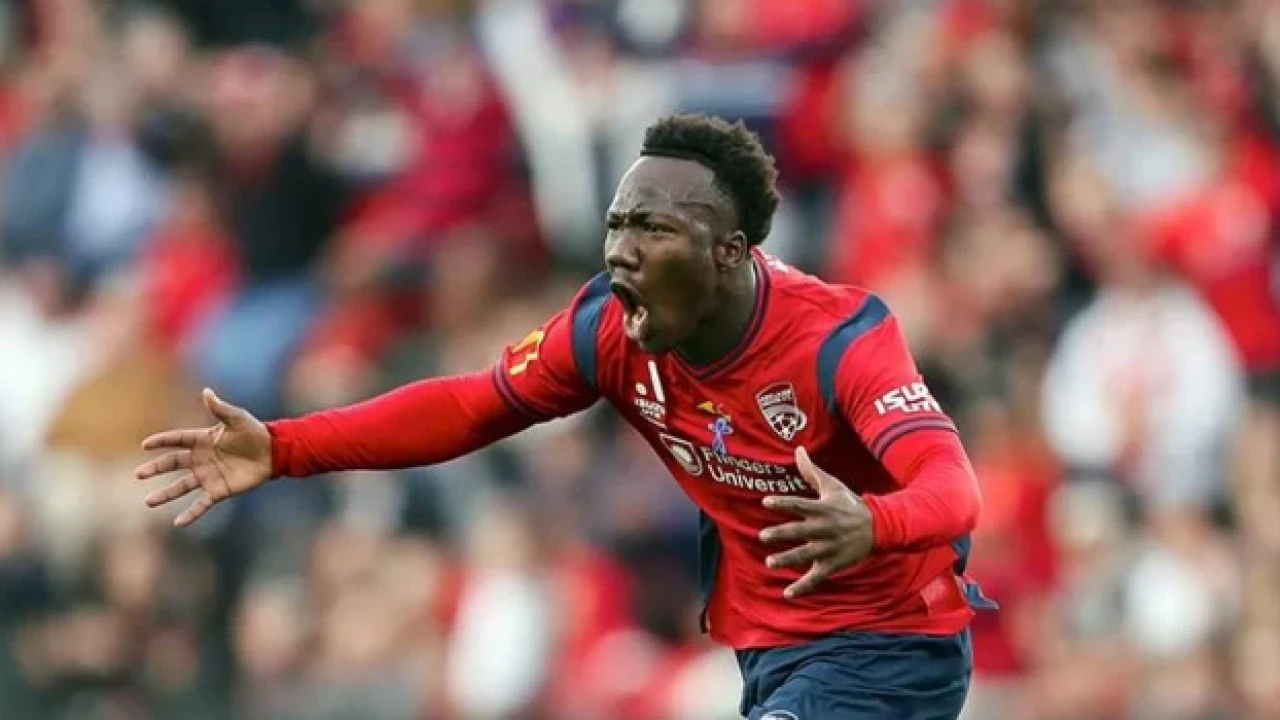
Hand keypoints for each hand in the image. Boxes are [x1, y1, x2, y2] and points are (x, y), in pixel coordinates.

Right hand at [134, 389, 273, 526]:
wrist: (273, 452)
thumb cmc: (254, 432)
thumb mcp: (237, 418)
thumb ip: (220, 408)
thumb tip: (206, 391)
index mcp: (202, 440)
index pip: (177, 440)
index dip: (162, 441)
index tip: (145, 445)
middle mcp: (201, 459)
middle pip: (173, 464)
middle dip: (155, 469)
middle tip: (138, 474)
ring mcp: (208, 476)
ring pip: (181, 487)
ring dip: (165, 494)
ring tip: (148, 502)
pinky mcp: (219, 491)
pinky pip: (201, 504)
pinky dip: (191, 514)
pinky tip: (178, 523)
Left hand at [760, 446, 874, 598]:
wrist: (880, 527)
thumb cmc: (850, 504)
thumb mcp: (833, 486)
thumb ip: (811, 471)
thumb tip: (798, 449)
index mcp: (823, 509)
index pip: (799, 505)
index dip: (783, 503)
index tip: (766, 502)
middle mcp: (825, 529)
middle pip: (800, 531)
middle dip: (781, 534)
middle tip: (763, 536)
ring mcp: (829, 548)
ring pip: (805, 555)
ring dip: (787, 559)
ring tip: (770, 562)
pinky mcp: (833, 564)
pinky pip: (816, 578)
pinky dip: (803, 587)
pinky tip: (787, 594)